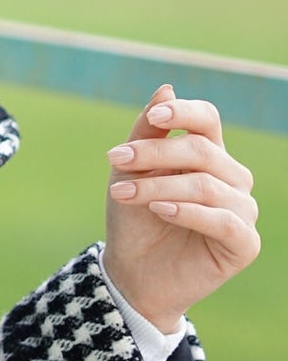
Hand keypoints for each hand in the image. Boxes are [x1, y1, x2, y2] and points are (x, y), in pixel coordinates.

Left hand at [103, 82, 259, 331]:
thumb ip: (146, 134)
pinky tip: (160, 211)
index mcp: (208, 155)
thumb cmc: (133, 218)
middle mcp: (232, 178)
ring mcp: (242, 210)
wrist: (132, 272)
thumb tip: (166, 88)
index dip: (184, 114)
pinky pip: (223, 221)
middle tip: (115, 161)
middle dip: (154, 154)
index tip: (154, 118)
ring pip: (205, 185)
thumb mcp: (130, 171)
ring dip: (158, 186)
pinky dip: (188, 213)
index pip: (208, 120)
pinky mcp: (243, 243)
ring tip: (121, 194)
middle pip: (202, 151)